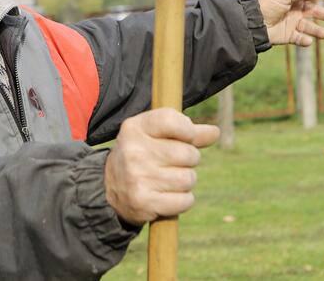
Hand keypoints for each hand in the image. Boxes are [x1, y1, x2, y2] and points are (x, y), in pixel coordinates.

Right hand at [104, 108, 219, 225]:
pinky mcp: (144, 202)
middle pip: (188, 154)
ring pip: (188, 179)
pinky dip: (183, 200)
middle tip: (173, 164)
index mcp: (135, 128)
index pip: (171, 120)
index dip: (188, 131)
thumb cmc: (142, 155)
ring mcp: (138, 178)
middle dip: (189, 160)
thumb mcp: (156, 135)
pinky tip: (168, 196)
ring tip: (168, 180)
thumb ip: (186, 131)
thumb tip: (215, 132)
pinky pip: (185, 200)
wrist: (109, 188)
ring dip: (186, 182)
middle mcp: (134, 151)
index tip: (186, 137)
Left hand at [258, 0, 323, 45]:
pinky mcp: (288, 36)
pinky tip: (308, 41)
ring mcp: (292, 23)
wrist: (253, 23)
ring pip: (310, 27)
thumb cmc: (267, 5)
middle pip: (316, 12)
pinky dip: (305, 41)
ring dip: (318, 31)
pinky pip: (300, 39)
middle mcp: (295, 10)